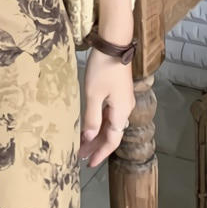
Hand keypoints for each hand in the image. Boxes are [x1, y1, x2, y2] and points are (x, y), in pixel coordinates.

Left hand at [78, 47, 134, 167]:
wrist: (114, 44)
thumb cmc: (103, 69)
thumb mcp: (93, 94)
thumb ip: (92, 117)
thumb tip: (89, 138)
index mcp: (121, 112)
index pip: (112, 140)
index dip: (100, 153)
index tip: (88, 163)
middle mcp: (125, 109)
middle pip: (112, 133)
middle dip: (96, 145)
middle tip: (81, 155)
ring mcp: (123, 99)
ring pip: (110, 123)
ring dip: (97, 133)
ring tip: (82, 142)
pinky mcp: (118, 91)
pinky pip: (110, 113)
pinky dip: (100, 121)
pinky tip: (91, 123)